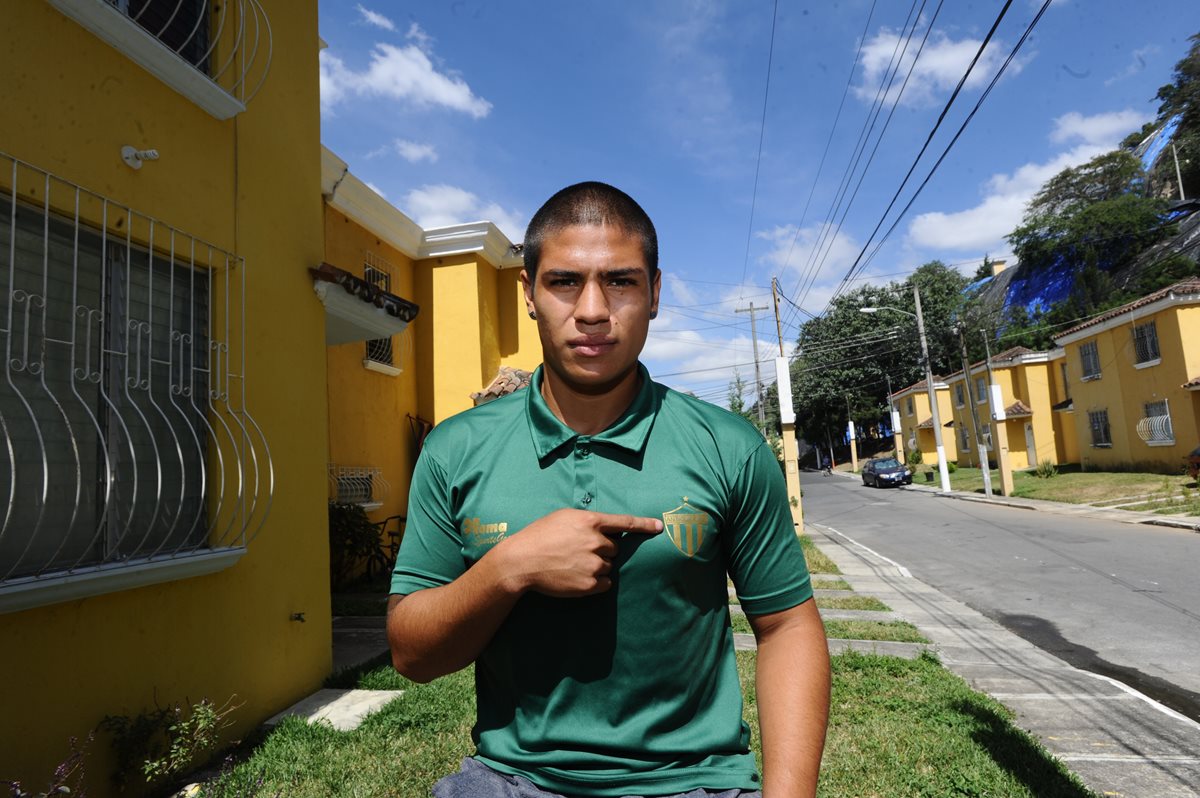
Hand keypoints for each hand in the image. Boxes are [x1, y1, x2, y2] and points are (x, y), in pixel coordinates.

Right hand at [494, 509, 661, 596]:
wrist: (521, 561)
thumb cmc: (539, 536)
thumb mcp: (563, 518)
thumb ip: (587, 521)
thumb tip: (604, 528)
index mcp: (590, 521)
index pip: (625, 522)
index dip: (644, 524)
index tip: (659, 527)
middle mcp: (596, 542)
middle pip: (614, 548)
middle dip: (602, 550)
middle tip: (578, 552)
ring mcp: (593, 564)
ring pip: (608, 566)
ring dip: (597, 566)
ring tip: (572, 565)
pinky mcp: (589, 584)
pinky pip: (605, 584)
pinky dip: (596, 582)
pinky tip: (576, 577)